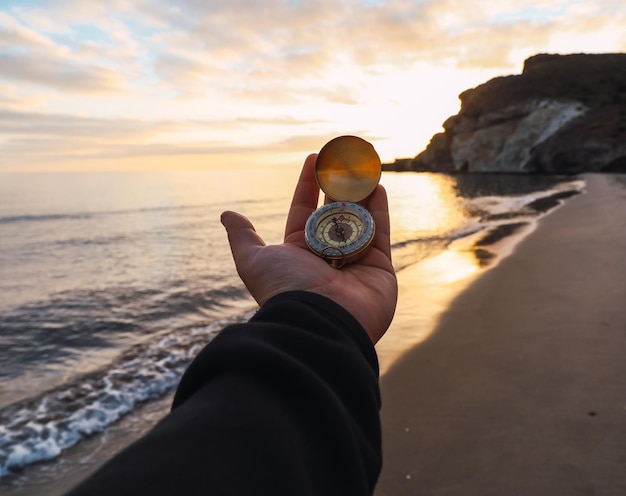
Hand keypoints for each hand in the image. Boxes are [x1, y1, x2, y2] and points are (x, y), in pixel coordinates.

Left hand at [221, 153, 397, 342]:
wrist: (320, 323)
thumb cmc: (285, 289)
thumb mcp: (254, 260)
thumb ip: (243, 238)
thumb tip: (227, 215)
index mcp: (298, 251)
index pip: (304, 209)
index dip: (307, 184)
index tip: (313, 158)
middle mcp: (326, 255)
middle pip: (333, 211)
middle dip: (337, 184)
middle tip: (342, 158)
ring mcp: (354, 261)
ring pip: (358, 218)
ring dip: (360, 192)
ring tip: (362, 166)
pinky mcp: (379, 268)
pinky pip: (380, 233)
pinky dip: (380, 210)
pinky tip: (377, 186)